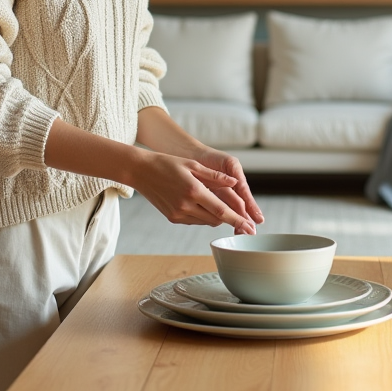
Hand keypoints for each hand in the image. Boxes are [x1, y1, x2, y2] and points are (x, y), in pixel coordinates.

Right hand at [130, 151, 257, 233]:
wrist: (141, 171)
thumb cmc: (167, 163)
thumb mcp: (193, 164)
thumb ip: (215, 176)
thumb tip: (235, 183)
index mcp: (193, 190)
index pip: (221, 210)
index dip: (238, 220)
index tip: (250, 228)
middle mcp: (186, 205)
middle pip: (216, 219)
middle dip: (229, 218)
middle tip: (242, 218)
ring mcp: (178, 214)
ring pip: (206, 221)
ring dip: (216, 216)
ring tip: (220, 206)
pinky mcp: (172, 218)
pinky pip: (194, 221)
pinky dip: (203, 216)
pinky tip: (203, 205)